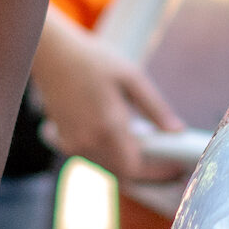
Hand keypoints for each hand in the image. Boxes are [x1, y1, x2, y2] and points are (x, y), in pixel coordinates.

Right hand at [31, 7, 188, 183]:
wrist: (52, 53)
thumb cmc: (93, 60)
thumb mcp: (132, 77)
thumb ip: (156, 108)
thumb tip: (177, 130)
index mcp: (107, 126)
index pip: (135, 168)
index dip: (158, 173)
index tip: (176, 168)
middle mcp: (87, 141)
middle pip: (123, 174)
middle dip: (148, 174)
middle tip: (170, 164)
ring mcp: (73, 143)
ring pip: (108, 169)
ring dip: (129, 165)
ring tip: (151, 149)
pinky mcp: (64, 140)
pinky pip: (93, 159)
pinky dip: (111, 157)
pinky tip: (122, 140)